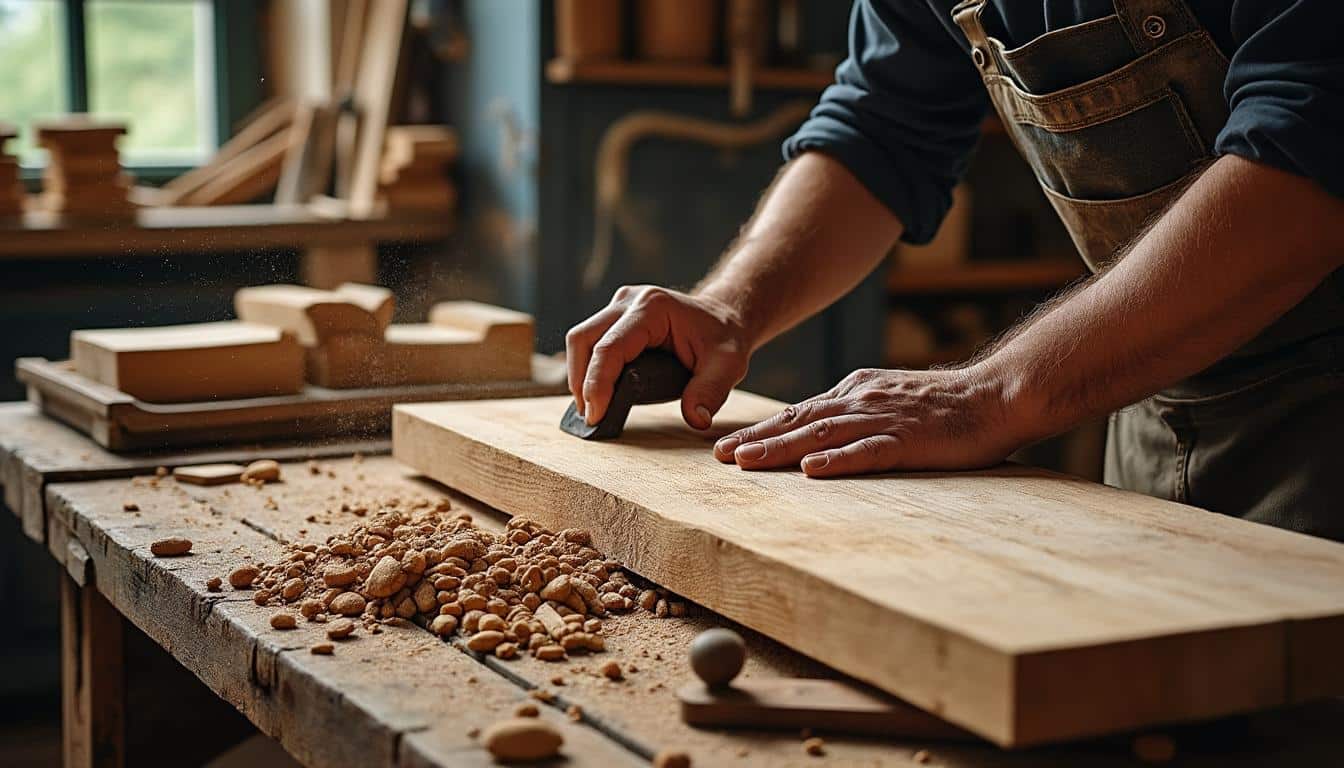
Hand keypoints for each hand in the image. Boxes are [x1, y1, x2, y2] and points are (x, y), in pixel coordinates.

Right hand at [566, 285, 751, 429]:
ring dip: (580, 376)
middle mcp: (629, 301)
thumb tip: (696, 419)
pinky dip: (587, 369)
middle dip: (580, 380)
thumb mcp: (728, 365)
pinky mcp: (615, 318)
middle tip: (589, 417)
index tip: (595, 416)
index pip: (610, 347)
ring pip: (581, 339)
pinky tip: (595, 395)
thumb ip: (711, 391)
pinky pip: (590, 342)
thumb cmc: (725, 338)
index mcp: (653, 308)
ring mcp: (619, 307)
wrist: (725, 318)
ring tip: (590, 409)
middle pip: (583, 338)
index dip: (597, 383)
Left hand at [713, 366, 1023, 476]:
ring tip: (747, 463)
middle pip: (799, 423)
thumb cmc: (944, 405)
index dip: (760, 430)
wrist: (995, 395)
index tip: (726, 447)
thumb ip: (853, 413)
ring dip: (782, 450)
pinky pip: (869, 451)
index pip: (797, 414)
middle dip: (756, 440)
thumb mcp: (887, 399)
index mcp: (855, 392)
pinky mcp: (910, 439)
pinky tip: (813, 471)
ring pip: (823, 436)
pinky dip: (839, 461)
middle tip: (718, 457)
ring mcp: (884, 419)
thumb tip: (816, 435)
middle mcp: (861, 401)